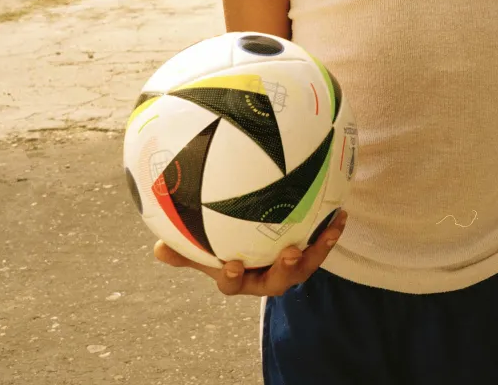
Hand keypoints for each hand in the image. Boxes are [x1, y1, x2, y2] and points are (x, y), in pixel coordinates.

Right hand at [153, 210, 346, 296]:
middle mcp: (264, 276)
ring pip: (303, 266)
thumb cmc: (220, 242)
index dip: (232, 277)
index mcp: (237, 276)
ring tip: (326, 233)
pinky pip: (319, 245)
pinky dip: (330, 232)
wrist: (252, 237)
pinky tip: (341, 214)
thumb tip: (156, 249)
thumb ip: (183, 249)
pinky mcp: (306, 252)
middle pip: (276, 282)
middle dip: (285, 270)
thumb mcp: (200, 245)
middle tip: (290, 253)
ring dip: (317, 251)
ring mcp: (287, 266)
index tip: (232, 263)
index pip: (232, 283)